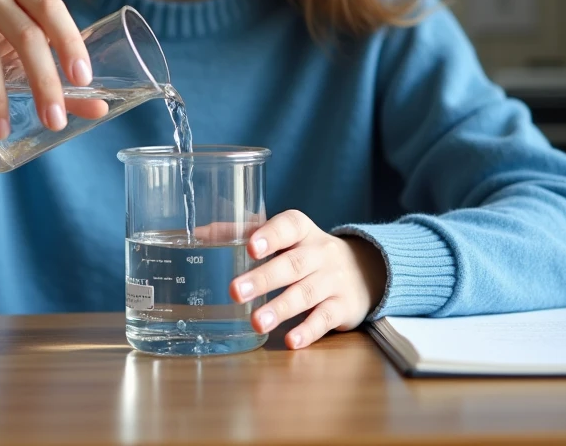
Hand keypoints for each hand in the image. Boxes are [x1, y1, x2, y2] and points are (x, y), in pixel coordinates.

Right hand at [0, 0, 104, 138]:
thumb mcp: (22, 47)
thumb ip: (60, 74)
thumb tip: (100, 109)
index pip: (52, 8)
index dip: (70, 42)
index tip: (83, 81)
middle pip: (26, 37)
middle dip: (44, 83)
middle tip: (54, 121)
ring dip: (0, 102)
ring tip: (8, 133)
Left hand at [230, 210, 387, 349]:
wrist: (365, 271)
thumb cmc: (308, 252)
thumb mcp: (286, 238)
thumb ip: (245, 233)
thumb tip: (200, 234)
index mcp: (302, 231)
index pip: (289, 226)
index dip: (271, 235)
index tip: (252, 247)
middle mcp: (320, 253)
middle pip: (292, 264)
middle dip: (263, 278)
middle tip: (235, 291)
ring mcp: (334, 280)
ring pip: (306, 293)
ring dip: (280, 308)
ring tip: (256, 322)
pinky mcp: (343, 307)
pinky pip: (325, 319)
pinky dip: (308, 330)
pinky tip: (291, 340)